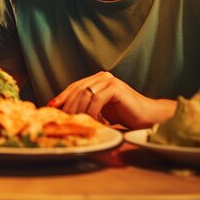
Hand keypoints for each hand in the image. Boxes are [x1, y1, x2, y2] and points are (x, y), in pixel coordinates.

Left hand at [48, 71, 175, 128]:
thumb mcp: (101, 110)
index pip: (74, 87)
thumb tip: (64, 113)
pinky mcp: (116, 88)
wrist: (148, 116)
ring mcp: (109, 81)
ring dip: (79, 110)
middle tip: (63, 119)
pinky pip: (96, 100)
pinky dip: (92, 112)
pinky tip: (94, 121)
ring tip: (79, 122)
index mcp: (97, 79)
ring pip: (85, 95)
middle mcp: (102, 77)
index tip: (51, 107)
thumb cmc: (125, 115)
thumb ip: (86, 107)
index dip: (62, 97)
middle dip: (67, 105)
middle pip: (77, 90)